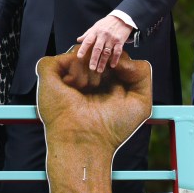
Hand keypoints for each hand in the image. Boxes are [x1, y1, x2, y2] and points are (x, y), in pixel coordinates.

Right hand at [37, 47, 151, 167]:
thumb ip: (142, 72)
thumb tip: (122, 58)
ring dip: (92, 70)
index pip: (119, 54)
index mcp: (108, 80)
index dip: (122, 62)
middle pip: (104, 51)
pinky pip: (69, 55)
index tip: (120, 81)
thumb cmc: (112, 127)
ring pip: (87, 51)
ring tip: (86, 89)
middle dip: (107, 67)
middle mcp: (89, 75)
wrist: (87, 141)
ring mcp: (70, 73)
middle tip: (100, 87)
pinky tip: (75, 85)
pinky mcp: (52, 73)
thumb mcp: (141, 100)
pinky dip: (76, 68)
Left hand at [76, 15, 133, 72]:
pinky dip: (115, 59)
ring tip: (99, 70)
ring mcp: (112, 39)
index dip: (83, 49)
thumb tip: (78, 40)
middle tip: (91, 68)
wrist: (122, 18)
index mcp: (95, 32)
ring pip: (106, 52)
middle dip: (94, 59)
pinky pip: (117, 52)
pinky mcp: (120, 41)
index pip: (88, 41)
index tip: (79, 57)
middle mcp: (103, 35)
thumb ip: (87, 34)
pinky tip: (112, 65)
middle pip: (97, 49)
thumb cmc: (107, 23)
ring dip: (103, 62)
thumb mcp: (96, 26)